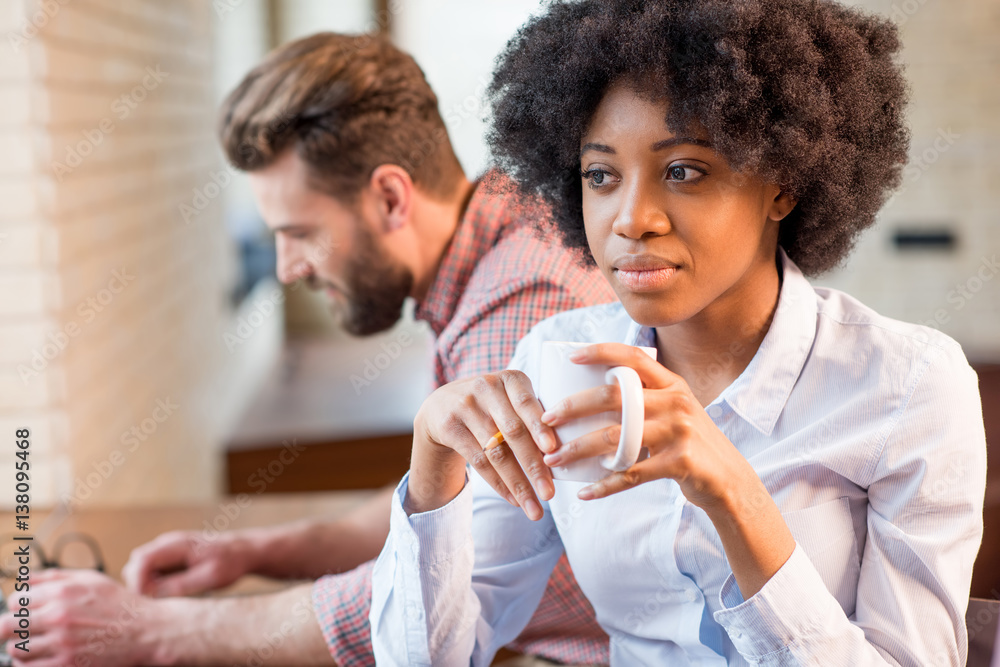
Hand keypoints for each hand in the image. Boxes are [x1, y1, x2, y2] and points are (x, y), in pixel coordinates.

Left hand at [0, 570, 155, 666]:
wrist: (145, 630)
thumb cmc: (119, 605)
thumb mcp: (91, 579)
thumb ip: (56, 576)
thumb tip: (25, 578)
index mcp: (63, 592)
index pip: (16, 600)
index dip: (17, 606)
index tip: (22, 611)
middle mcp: (59, 615)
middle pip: (8, 625)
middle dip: (7, 628)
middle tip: (12, 631)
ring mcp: (62, 642)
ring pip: (15, 649)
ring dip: (19, 647)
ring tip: (32, 644)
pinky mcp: (66, 664)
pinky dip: (27, 664)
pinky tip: (38, 657)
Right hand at [122, 530, 256, 596]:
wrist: (242, 552)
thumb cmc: (230, 563)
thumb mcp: (210, 577)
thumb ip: (182, 584)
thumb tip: (154, 594)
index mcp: (177, 544)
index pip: (142, 560)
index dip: (137, 582)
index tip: (146, 601)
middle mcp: (167, 543)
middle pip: (135, 564)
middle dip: (138, 585)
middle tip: (156, 603)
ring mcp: (166, 549)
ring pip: (140, 568)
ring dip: (145, 585)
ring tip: (165, 598)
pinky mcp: (169, 557)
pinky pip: (151, 571)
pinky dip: (153, 584)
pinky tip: (169, 593)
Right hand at [409, 370, 559, 519]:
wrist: (442, 404)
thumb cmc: (493, 405)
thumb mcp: (512, 398)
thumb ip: (534, 417)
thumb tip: (563, 454)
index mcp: (510, 379)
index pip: (526, 403)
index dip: (539, 426)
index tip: (553, 450)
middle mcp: (486, 388)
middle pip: (512, 432)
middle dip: (534, 466)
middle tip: (550, 494)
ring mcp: (464, 407)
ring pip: (495, 452)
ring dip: (517, 484)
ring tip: (534, 508)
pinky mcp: (448, 427)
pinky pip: (478, 461)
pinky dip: (499, 484)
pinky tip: (514, 499)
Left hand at [539, 343, 764, 513]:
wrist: (729, 479)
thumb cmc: (691, 443)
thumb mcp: (676, 411)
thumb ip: (646, 399)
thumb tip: (592, 395)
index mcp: (672, 384)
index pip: (633, 356)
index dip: (601, 352)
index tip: (571, 357)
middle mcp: (675, 402)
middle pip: (613, 396)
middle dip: (573, 407)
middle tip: (546, 420)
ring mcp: (678, 432)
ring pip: (616, 437)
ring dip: (578, 450)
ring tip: (553, 460)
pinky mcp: (680, 462)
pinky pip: (631, 474)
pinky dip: (604, 485)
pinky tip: (585, 492)